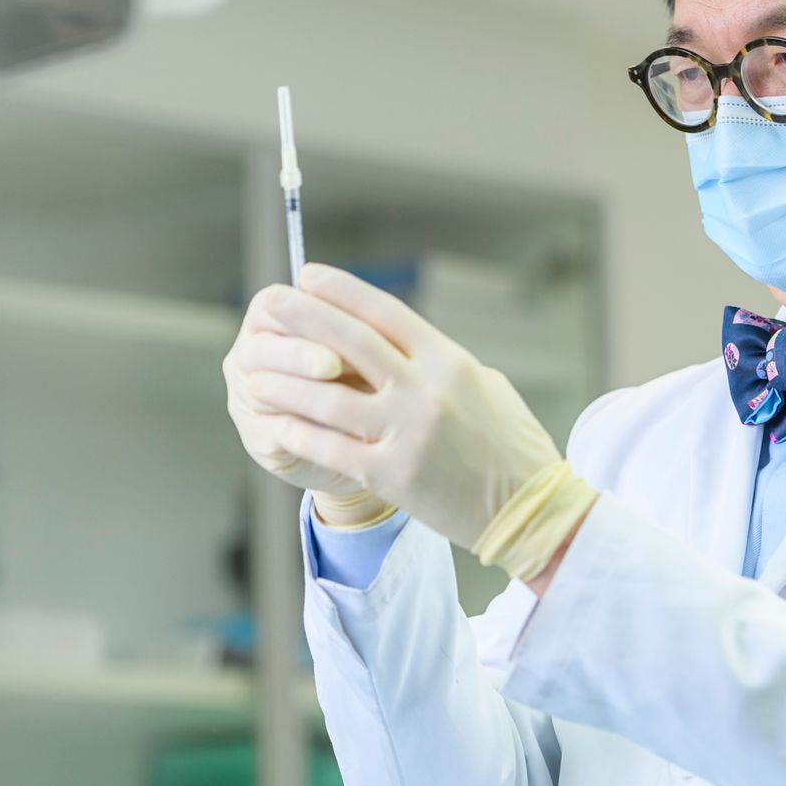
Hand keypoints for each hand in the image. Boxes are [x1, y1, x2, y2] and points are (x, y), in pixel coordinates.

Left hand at [240, 263, 562, 548]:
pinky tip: (276, 424)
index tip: (309, 275)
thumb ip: (440, 362)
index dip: (344, 290)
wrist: (529, 510)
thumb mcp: (484, 387)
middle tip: (268, 302)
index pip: (386, 314)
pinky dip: (299, 434)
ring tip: (255, 372)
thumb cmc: (510, 445)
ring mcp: (407, 434)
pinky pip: (332, 448)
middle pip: (350, 343)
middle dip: (303, 318)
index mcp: (450, 361)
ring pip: (329, 399)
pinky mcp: (393, 475)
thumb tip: (400, 340)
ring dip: (286, 382)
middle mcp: (426, 391)